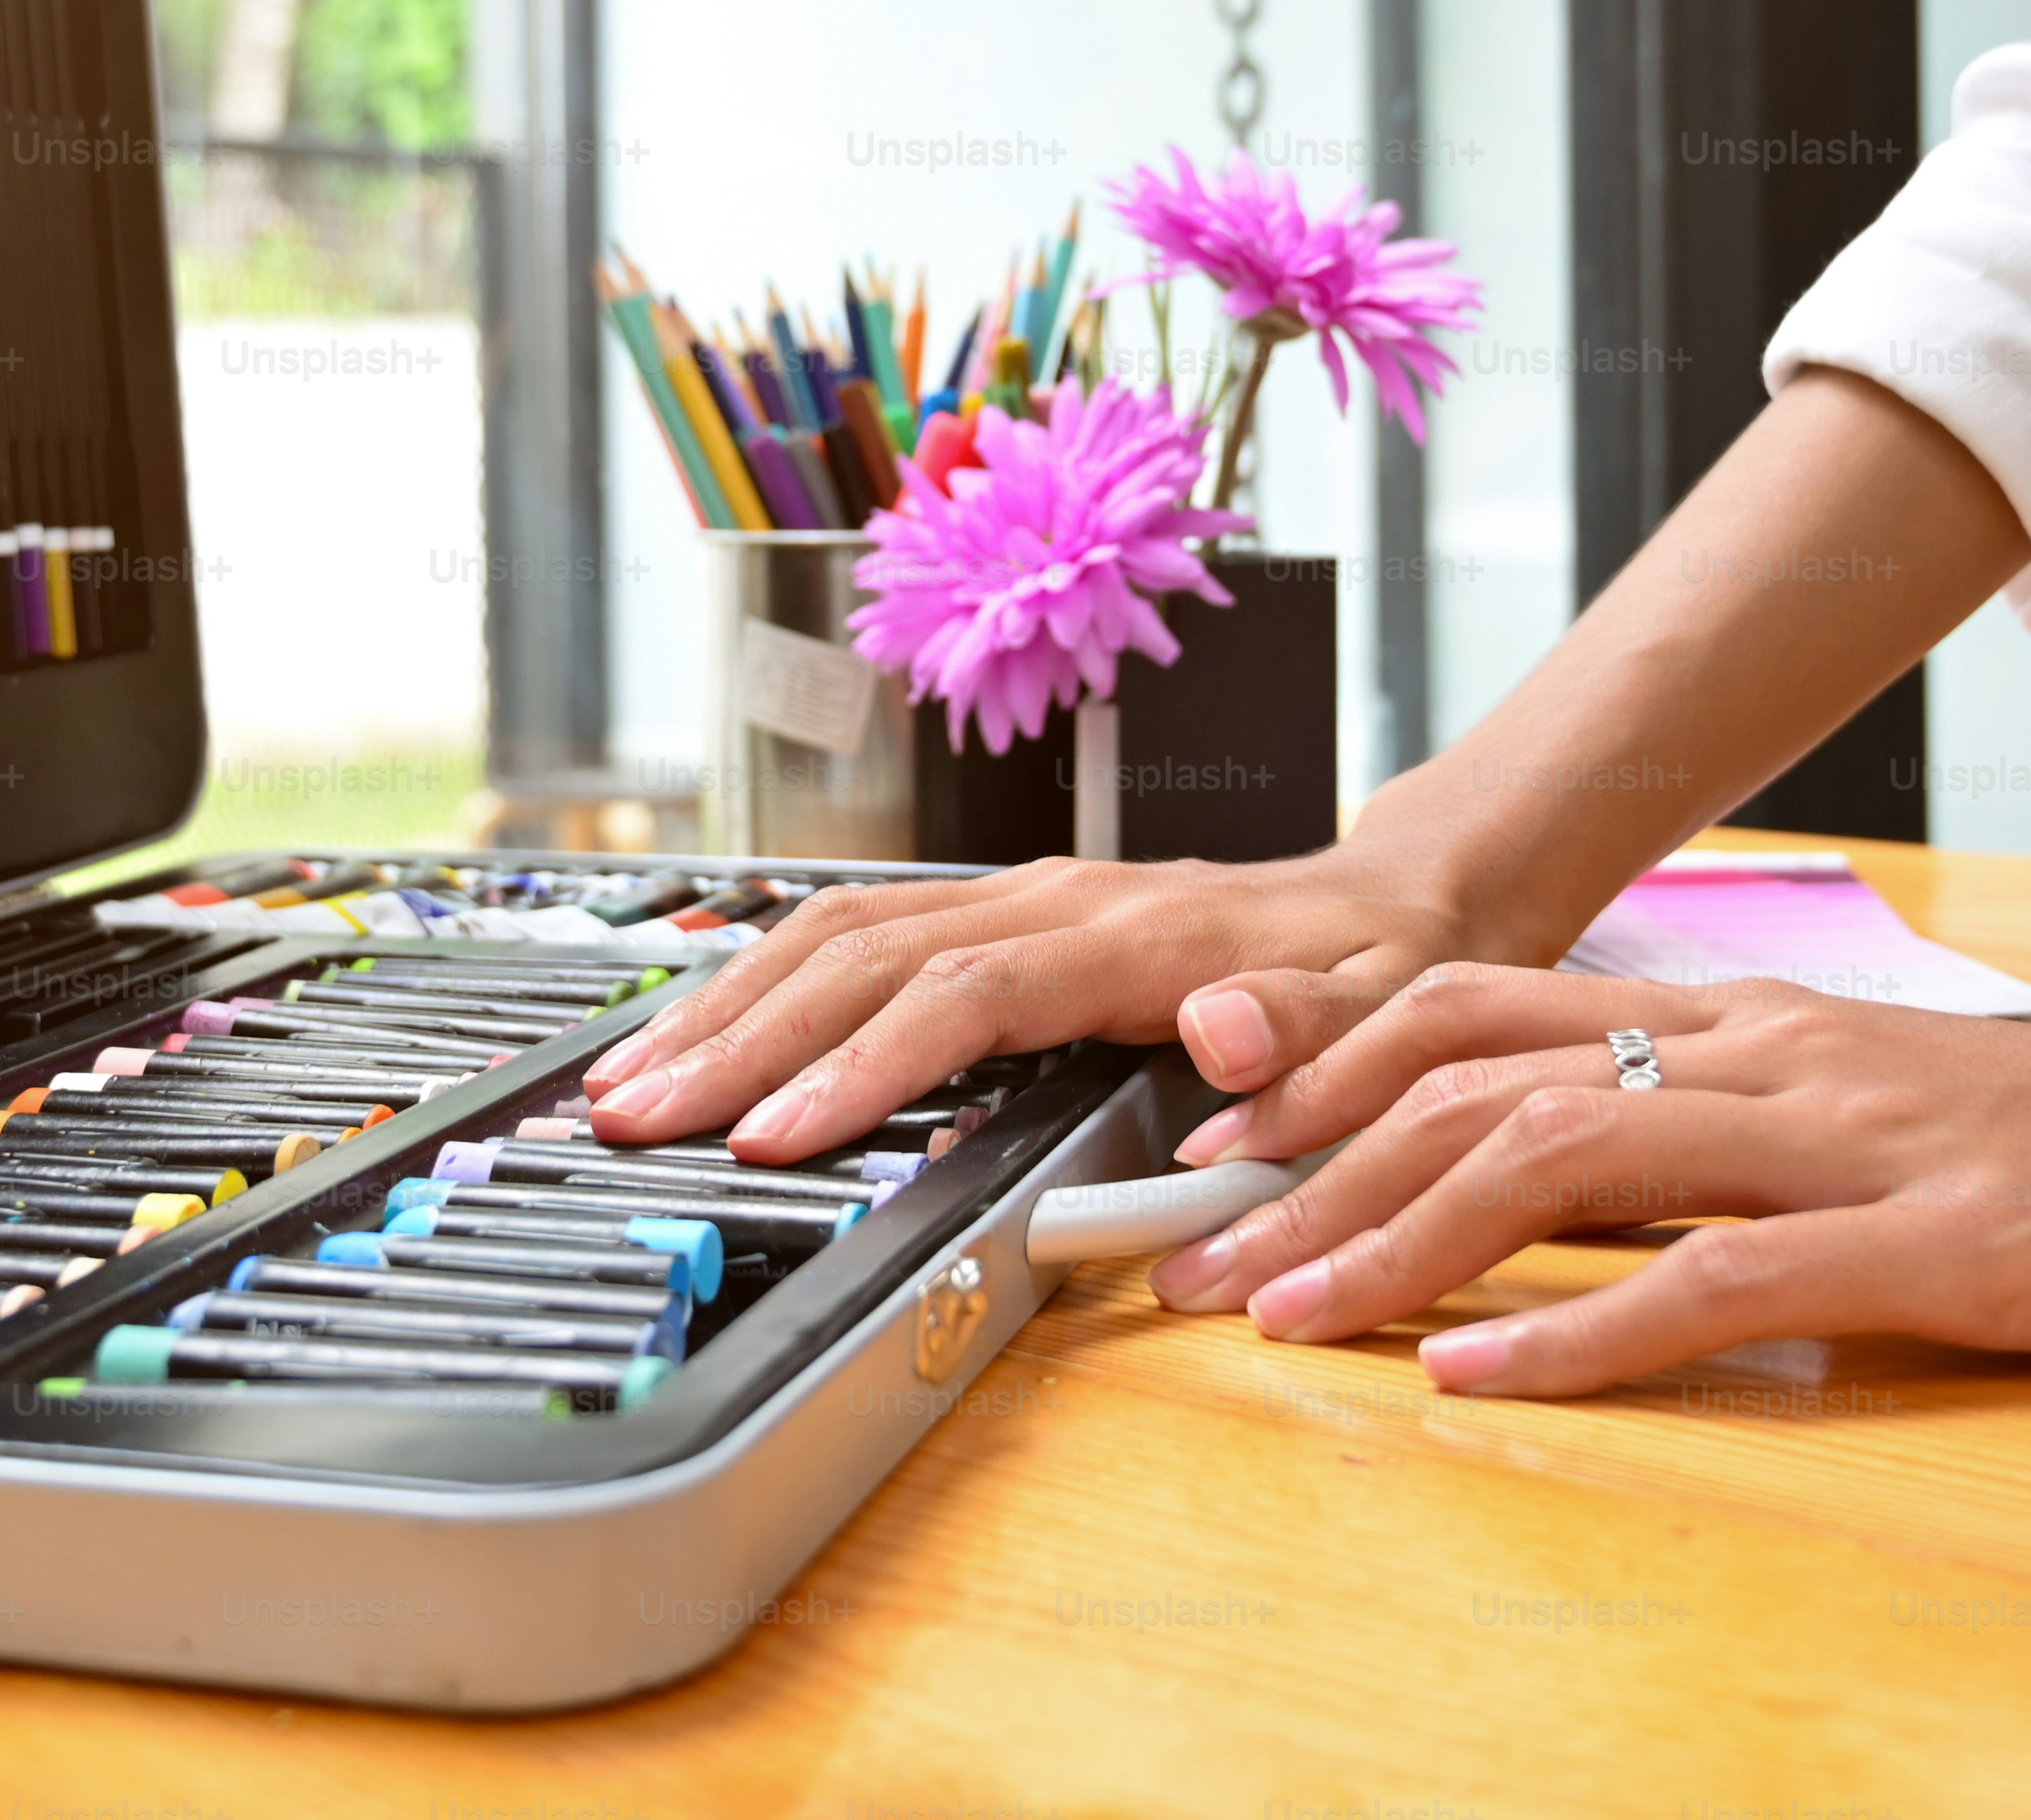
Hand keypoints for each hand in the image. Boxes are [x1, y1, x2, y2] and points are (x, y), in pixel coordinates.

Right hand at [580, 849, 1510, 1160]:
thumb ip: (1314, 1033)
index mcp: (1131, 933)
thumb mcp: (1388, 1014)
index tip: (777, 1133)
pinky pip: (854, 933)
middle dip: (738, 1041)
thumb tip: (1229, 1032)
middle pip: (860, 955)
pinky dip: (764, 980)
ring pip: (836, 933)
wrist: (1400, 905)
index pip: (962, 994)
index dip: (861, 1064)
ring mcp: (1013, 897)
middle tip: (637, 1119)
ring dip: (727, 1008)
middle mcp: (1052, 898)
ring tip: (629, 1081)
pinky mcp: (993, 914)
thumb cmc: (1387, 976)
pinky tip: (701, 1029)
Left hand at [1147, 963, 2030, 1391]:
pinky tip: (1480, 1374)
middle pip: (1477, 1080)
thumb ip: (1739, 1130)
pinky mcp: (1937, 1242)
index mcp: (1756, 1023)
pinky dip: (1578, 1330)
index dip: (1329, 1066)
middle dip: (1309, 1168)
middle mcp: (1776, 1055)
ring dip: (1398, 1241)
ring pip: (1560, 1157)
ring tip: (1287, 1312)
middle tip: (1190, 1260)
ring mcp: (1853, 1142)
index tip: (1217, 1142)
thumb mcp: (1882, 1115)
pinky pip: (1719, 1279)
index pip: (1484, 1010)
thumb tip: (1577, 1182)